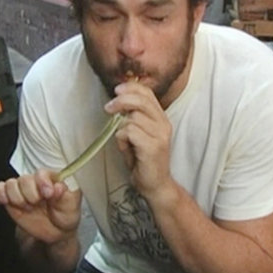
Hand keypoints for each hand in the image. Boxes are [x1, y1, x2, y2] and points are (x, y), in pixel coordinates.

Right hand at [0, 170, 81, 244]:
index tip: (47, 194)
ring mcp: (22, 189)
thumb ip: (66, 194)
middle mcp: (35, 181)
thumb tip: (58, 186)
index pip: (42, 174)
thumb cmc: (66, 214)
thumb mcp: (72, 205)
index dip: (42, 183)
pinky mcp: (11, 198)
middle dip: (30, 194)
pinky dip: (1, 195)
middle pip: (24, 179)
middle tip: (37, 204)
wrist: (56, 231)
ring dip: (17, 198)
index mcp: (51, 178)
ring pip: (11, 184)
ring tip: (28, 207)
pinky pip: (0, 190)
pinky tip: (8, 202)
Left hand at [104, 80, 172, 197]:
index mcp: (161, 118)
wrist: (154, 185)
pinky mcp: (153, 147)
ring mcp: (160, 135)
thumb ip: (130, 118)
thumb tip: (116, 103)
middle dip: (121, 101)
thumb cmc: (142, 160)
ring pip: (133, 117)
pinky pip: (131, 132)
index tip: (116, 90)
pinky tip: (125, 146)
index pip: (147, 93)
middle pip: (141, 101)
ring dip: (121, 126)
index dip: (131, 88)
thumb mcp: (136, 134)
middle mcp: (163, 124)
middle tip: (108, 108)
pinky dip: (122, 137)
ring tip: (123, 139)